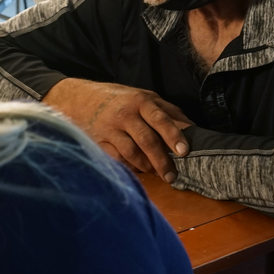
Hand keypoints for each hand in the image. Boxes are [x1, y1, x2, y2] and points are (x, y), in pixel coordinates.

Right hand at [43, 78, 191, 181]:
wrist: (80, 98)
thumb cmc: (120, 99)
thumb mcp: (145, 96)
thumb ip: (168, 111)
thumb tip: (193, 128)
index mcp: (140, 101)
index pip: (160, 119)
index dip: (173, 136)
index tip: (184, 152)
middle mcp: (125, 115)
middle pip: (146, 140)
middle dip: (161, 161)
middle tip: (172, 176)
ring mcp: (110, 129)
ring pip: (131, 153)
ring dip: (146, 167)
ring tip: (156, 173)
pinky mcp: (99, 142)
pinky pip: (116, 159)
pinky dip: (129, 167)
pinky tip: (138, 170)